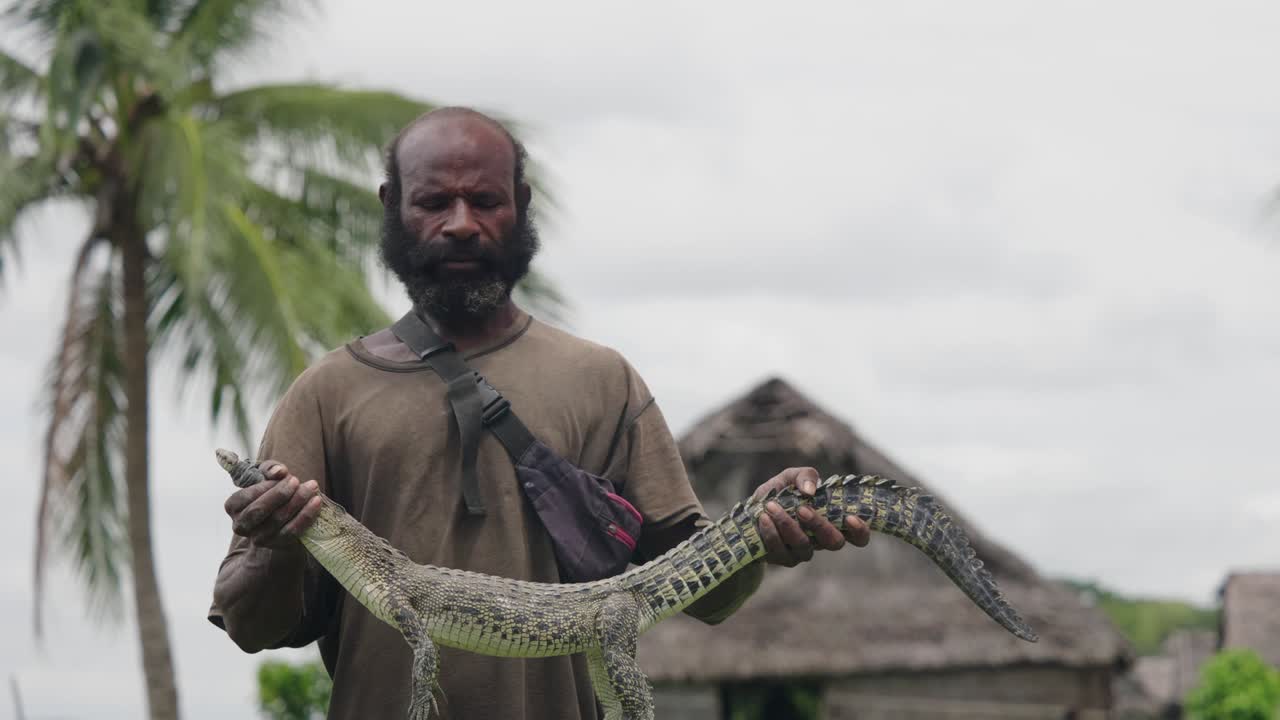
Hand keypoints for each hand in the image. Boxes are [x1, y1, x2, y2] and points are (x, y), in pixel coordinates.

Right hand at [223, 460, 322, 548]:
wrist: (281, 518)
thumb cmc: (269, 491)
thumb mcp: (266, 476)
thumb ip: (270, 468)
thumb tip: (279, 471)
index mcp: (233, 507)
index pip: (246, 496)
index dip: (265, 486)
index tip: (283, 475)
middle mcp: (241, 525)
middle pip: (260, 510)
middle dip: (281, 493)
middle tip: (297, 480)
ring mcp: (258, 538)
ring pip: (278, 520)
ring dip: (297, 501)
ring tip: (311, 487)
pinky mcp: (277, 544)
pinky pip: (293, 531)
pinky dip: (306, 515)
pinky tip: (317, 501)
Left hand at [752, 466, 870, 566]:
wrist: (749, 512)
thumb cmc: (778, 494)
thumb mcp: (790, 477)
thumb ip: (803, 476)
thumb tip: (811, 490)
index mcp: (831, 521)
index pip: (857, 536)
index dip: (860, 531)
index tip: (851, 517)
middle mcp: (821, 540)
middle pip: (834, 543)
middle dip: (820, 525)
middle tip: (802, 509)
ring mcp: (803, 552)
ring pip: (805, 547)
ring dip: (788, 525)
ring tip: (771, 505)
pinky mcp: (783, 558)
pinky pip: (780, 550)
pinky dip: (771, 532)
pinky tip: (763, 517)